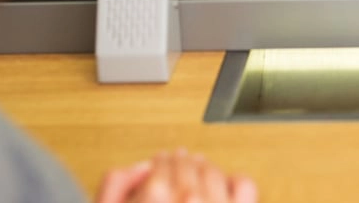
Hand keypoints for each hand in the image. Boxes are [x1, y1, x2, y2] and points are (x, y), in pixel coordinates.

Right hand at [95, 149, 257, 202]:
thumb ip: (114, 185)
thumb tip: (138, 167)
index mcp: (156, 196)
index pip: (163, 162)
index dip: (160, 161)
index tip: (160, 161)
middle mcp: (189, 200)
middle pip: (187, 164)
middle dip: (180, 162)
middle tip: (176, 161)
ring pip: (213, 172)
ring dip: (203, 168)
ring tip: (197, 169)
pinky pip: (244, 186)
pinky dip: (235, 181)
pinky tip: (226, 184)